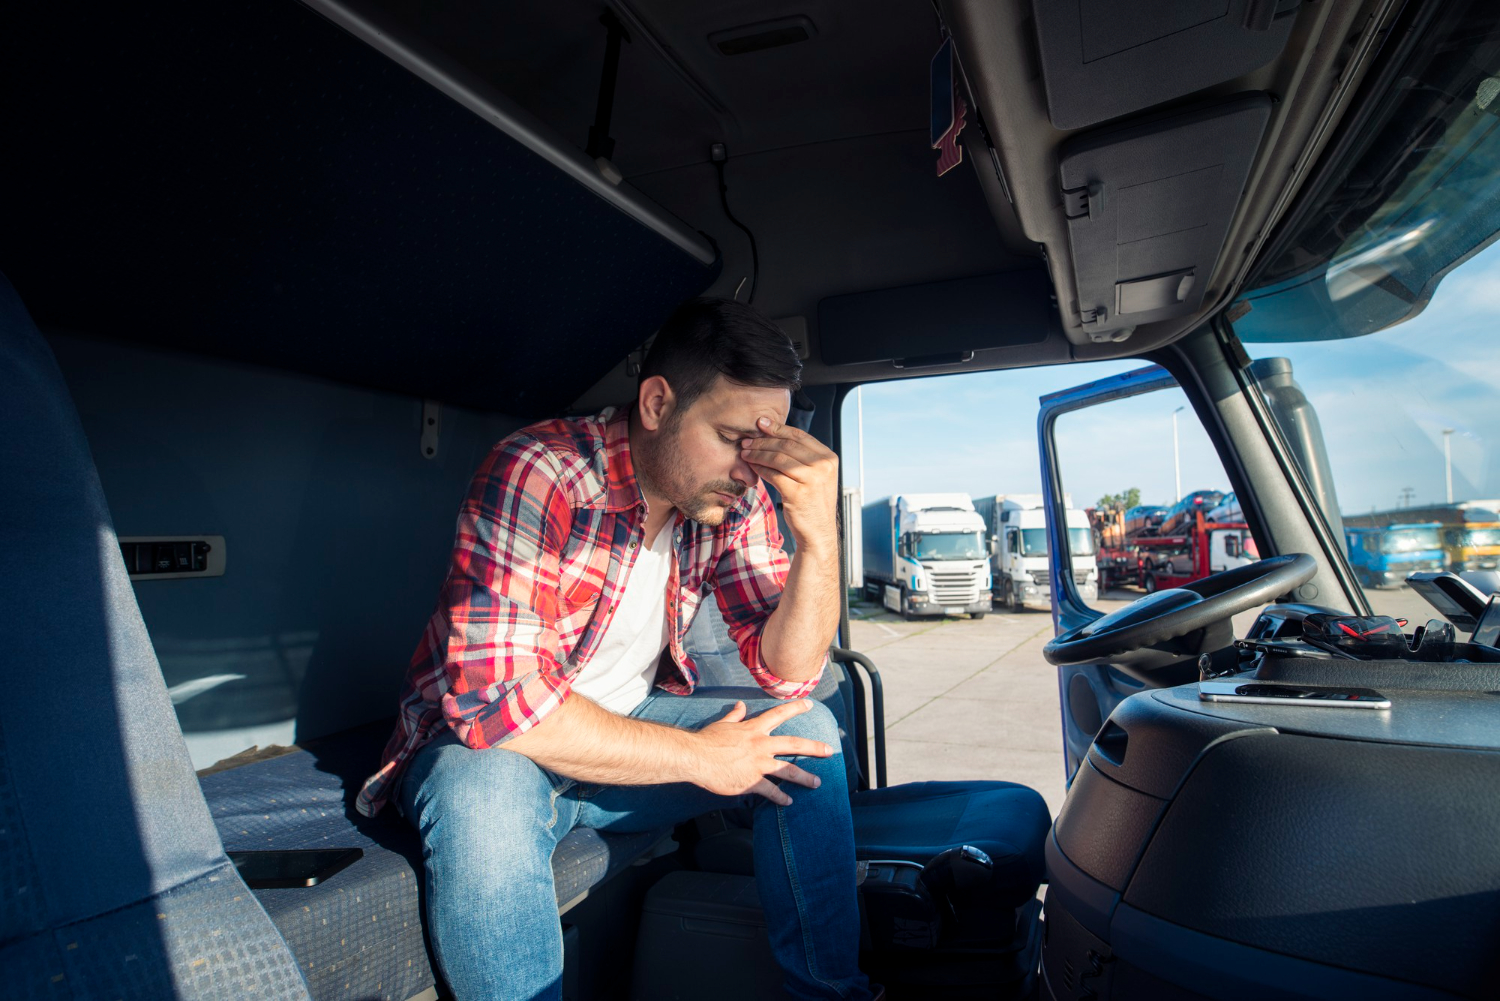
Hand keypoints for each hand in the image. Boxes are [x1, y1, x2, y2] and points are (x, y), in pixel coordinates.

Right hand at [687, 700, 833, 805]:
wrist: (695, 757)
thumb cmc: (706, 740)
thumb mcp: (723, 724)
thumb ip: (735, 715)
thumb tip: (741, 706)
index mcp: (754, 729)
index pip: (779, 714)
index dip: (795, 708)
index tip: (810, 704)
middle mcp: (760, 745)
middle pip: (794, 744)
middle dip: (814, 748)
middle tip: (830, 751)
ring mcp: (757, 764)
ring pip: (788, 770)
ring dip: (805, 777)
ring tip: (817, 783)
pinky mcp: (751, 782)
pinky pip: (771, 791)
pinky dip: (781, 797)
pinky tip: (789, 802)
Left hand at [741, 416, 838, 555]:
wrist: (818, 532)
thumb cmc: (812, 502)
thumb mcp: (816, 476)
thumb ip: (803, 457)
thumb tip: (776, 435)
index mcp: (828, 458)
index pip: (799, 436)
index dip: (778, 428)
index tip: (761, 423)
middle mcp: (823, 466)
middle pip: (787, 445)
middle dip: (764, 441)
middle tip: (747, 440)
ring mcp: (812, 480)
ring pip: (778, 458)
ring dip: (758, 454)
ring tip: (745, 452)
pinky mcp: (798, 493)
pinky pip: (773, 475)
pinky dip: (760, 469)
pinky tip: (752, 467)